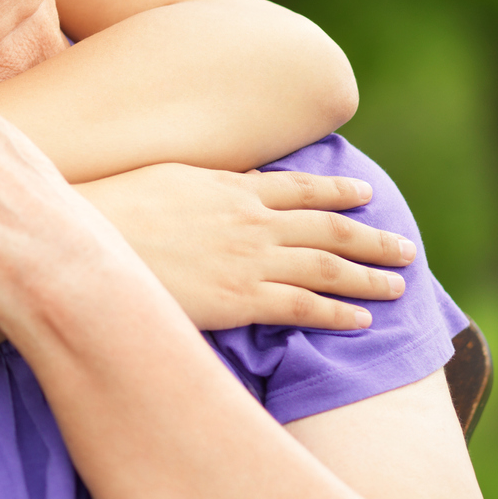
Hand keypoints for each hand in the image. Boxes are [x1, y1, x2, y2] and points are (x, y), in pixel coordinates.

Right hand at [78, 164, 415, 331]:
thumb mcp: (169, 177)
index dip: (338, 191)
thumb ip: (211, 183)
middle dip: (372, 237)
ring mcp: (251, 261)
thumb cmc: (118, 205)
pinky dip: (338, 313)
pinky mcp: (241, 300)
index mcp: (234, 187)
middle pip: (329, 229)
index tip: (365, 194)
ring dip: (368, 276)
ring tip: (398, 284)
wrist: (92, 241)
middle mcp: (253, 221)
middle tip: (405, 247)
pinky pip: (303, 307)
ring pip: (328, 268)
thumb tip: (237, 183)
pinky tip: (362, 321)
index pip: (302, 187)